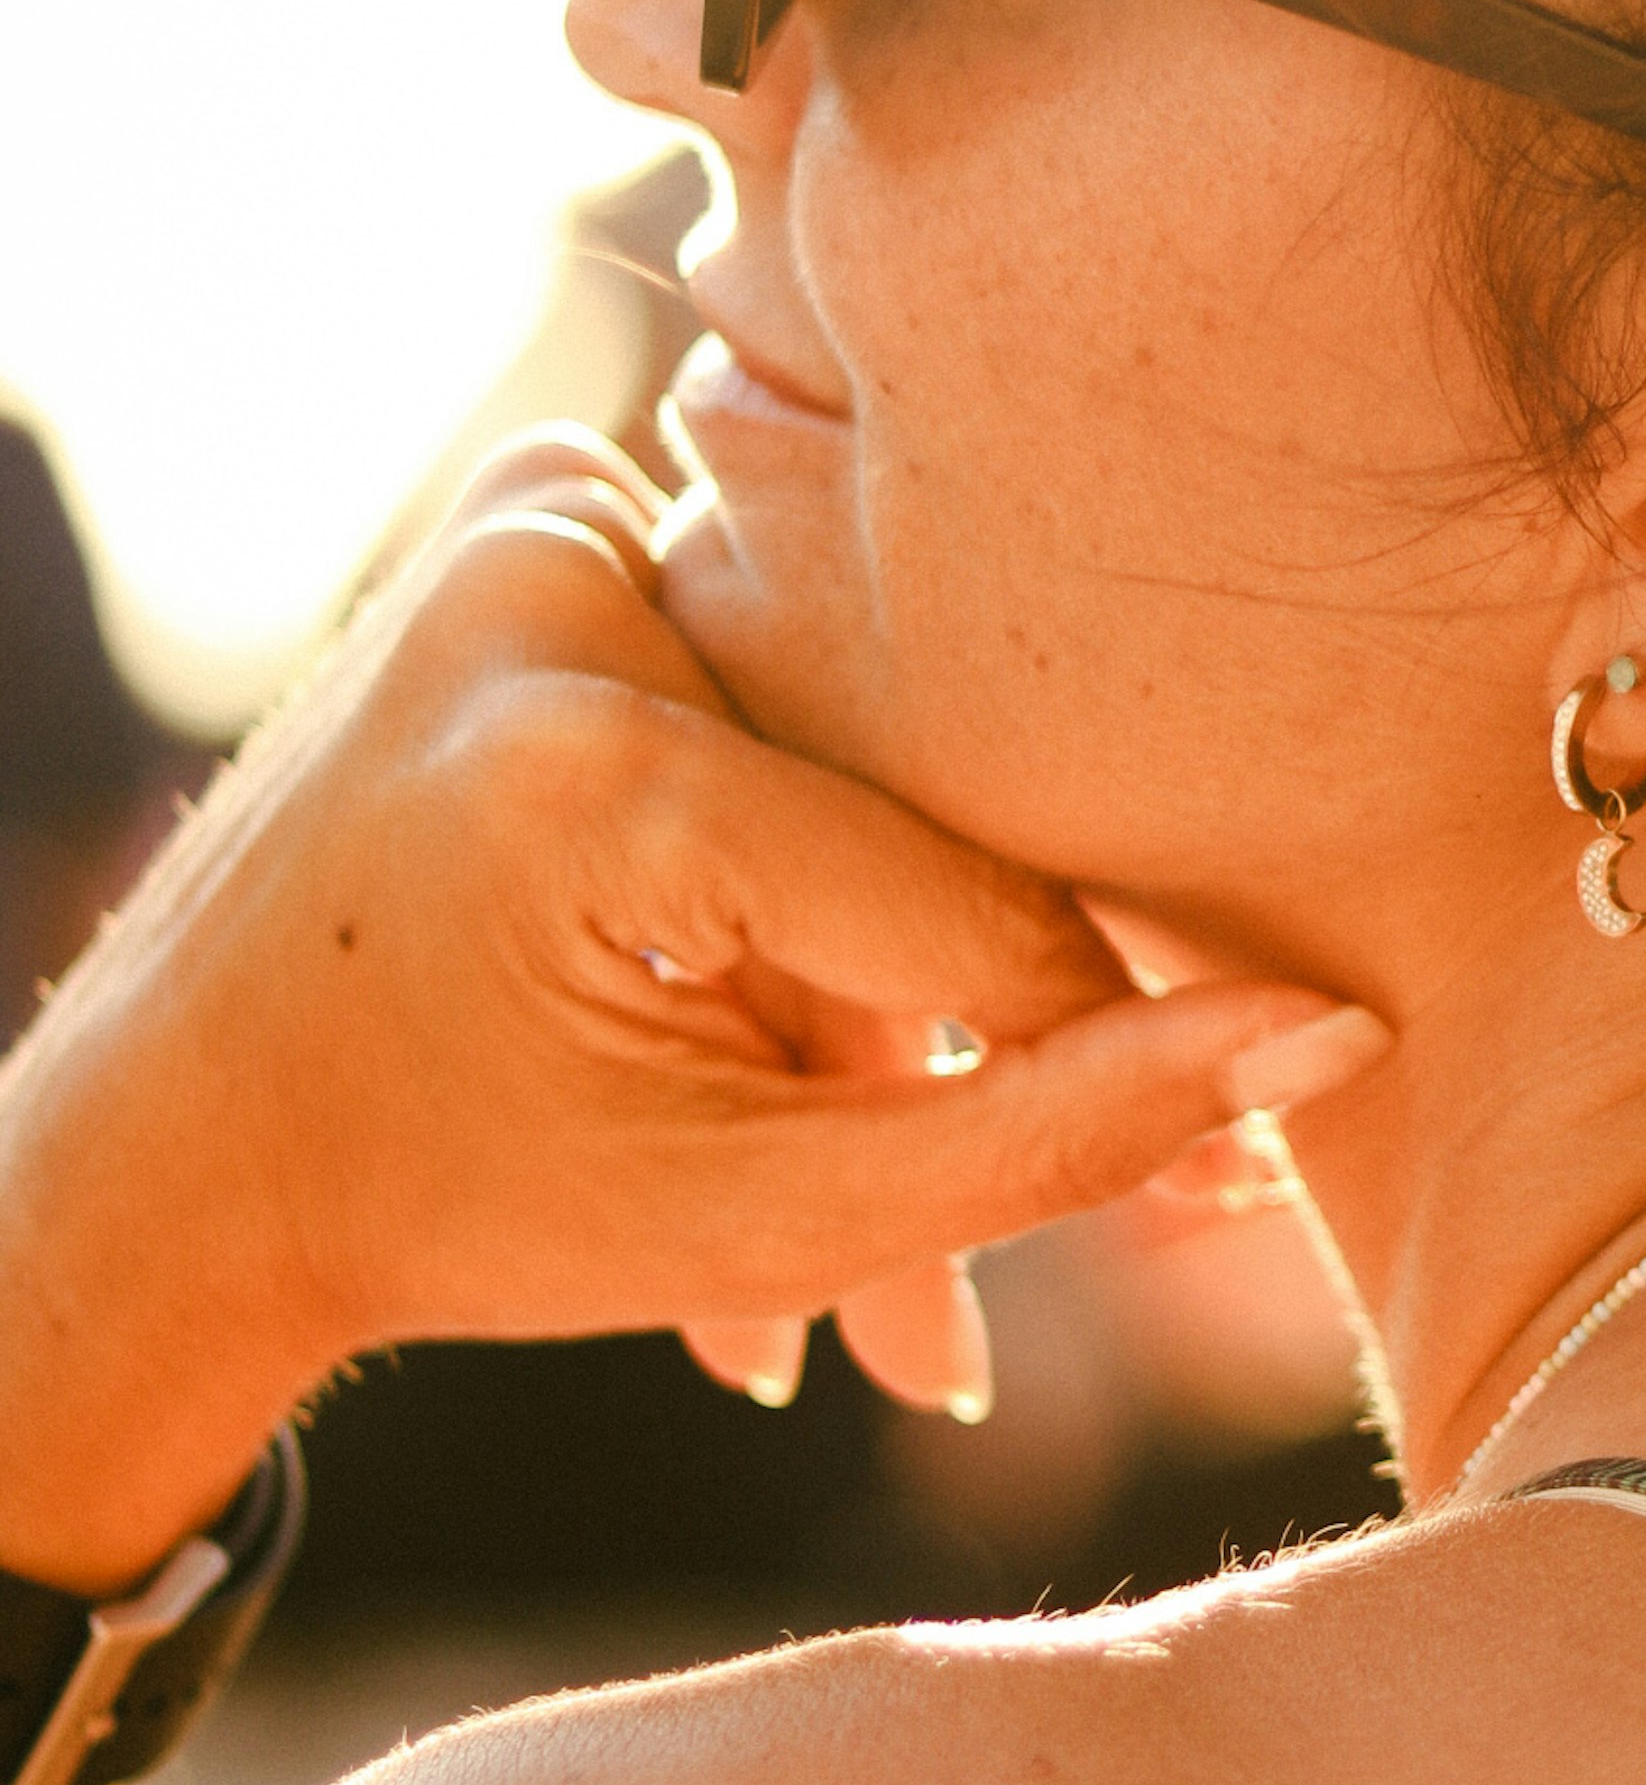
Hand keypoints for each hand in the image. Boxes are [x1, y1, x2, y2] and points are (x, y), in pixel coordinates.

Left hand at [0, 432, 1384, 1586]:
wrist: (180, 1146)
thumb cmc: (452, 1203)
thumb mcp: (769, 1224)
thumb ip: (1058, 1135)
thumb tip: (1325, 1033)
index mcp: (604, 774)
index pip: (972, 911)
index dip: (1091, 1055)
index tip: (1211, 1193)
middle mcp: (563, 590)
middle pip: (907, 819)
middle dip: (939, 1054)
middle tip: (982, 1266)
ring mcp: (535, 529)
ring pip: (842, 760)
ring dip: (855, 967)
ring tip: (821, 1176)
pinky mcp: (533, 518)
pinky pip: (758, 687)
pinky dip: (774, 851)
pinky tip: (739, 1003)